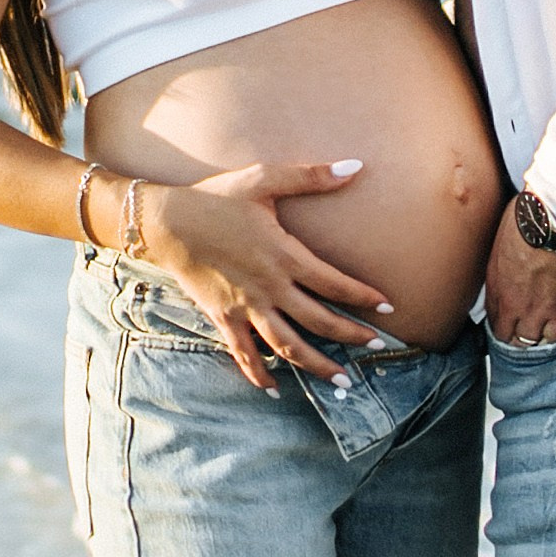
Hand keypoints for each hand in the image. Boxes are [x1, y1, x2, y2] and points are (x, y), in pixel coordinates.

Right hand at [139, 161, 397, 391]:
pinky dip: (259, 374)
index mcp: (284, 255)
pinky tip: (274, 390)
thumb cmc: (217, 198)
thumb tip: (356, 167)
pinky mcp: (222, 318)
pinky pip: (244, 353)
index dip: (364, 297)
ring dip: (317, 366)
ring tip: (342, 382)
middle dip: (351, 336)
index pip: (334, 283)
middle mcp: (269, 287)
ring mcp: (245, 307)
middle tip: (376, 346)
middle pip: (319, 321)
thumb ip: (311, 176)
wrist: (167, 222)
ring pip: (288, 346)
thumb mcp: (263, 180)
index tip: (389, 308)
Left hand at [482, 201, 555, 347]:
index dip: (508, 324)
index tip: (516, 320)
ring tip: (553, 320)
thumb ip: (503, 270)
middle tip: (535, 325)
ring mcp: (542, 314)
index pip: (496, 323)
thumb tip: (509, 275)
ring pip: (535, 341)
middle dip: (521, 334)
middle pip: (513, 339)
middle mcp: (515, 307)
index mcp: (497, 289)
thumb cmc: (533, 217)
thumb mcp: (504, 242)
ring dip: (542, 333)